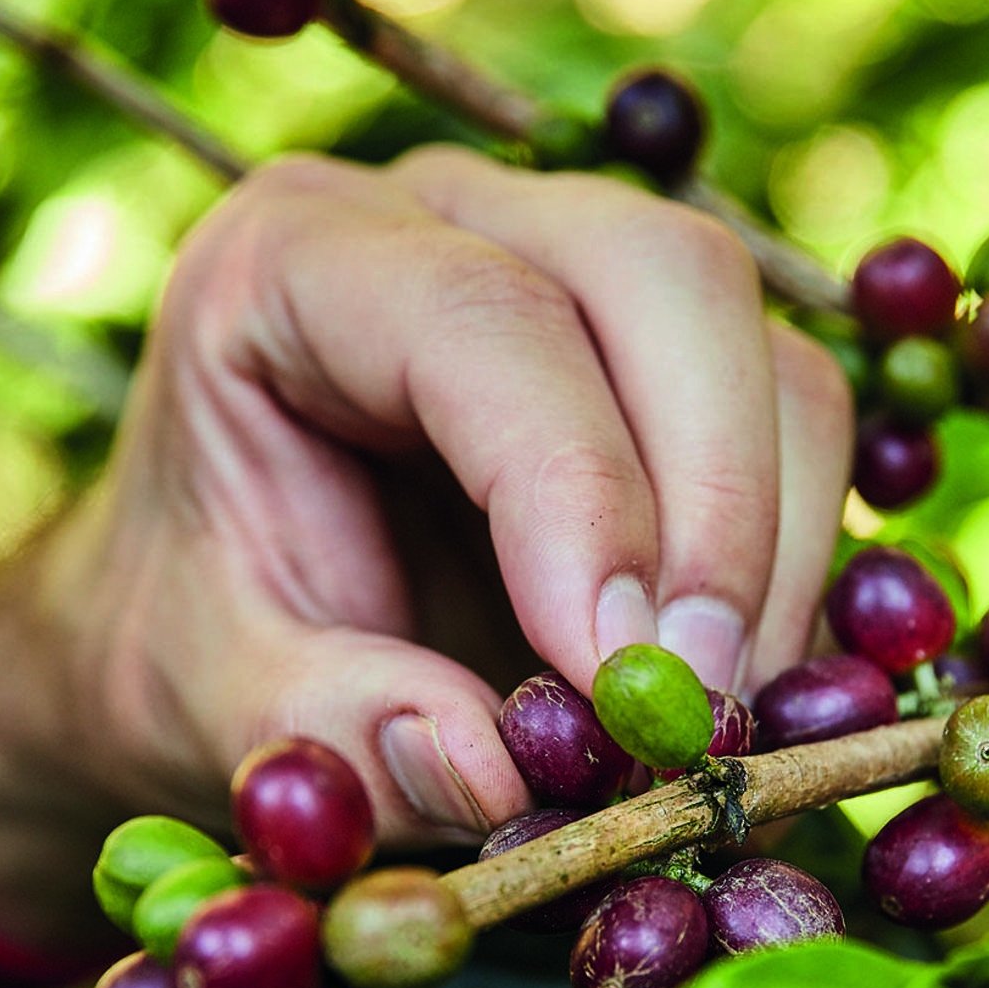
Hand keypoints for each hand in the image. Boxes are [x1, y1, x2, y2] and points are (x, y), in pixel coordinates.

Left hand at [31, 146, 852, 846]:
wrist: (200, 619)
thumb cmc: (192, 634)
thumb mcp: (205, 699)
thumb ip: (323, 727)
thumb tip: (492, 767)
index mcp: (291, 261)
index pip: (483, 320)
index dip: (580, 496)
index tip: (619, 683)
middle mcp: (452, 220)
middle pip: (666, 278)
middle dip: (717, 504)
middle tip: (696, 708)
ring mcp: (578, 269)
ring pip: (762, 353)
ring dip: (774, 552)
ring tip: (703, 730)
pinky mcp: (668, 362)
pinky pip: (796, 432)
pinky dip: (796, 568)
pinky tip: (728, 690)